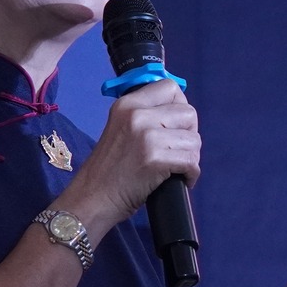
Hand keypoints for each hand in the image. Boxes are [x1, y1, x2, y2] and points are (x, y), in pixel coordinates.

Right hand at [59, 79, 199, 237]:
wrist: (92, 198)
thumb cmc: (108, 170)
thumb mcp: (121, 129)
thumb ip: (146, 117)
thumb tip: (180, 115)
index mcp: (127, 104)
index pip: (170, 88)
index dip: (180, 107)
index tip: (176, 127)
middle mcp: (137, 114)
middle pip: (188, 113)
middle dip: (189, 135)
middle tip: (177, 151)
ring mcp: (147, 136)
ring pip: (194, 139)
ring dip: (191, 157)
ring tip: (177, 168)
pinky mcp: (155, 159)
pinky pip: (191, 161)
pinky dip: (191, 174)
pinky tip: (181, 180)